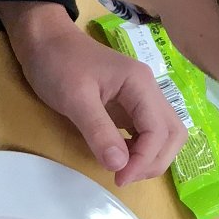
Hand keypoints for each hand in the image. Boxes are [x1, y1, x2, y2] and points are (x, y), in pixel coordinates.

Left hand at [0, 2, 186, 185]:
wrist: (45, 39)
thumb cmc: (58, 63)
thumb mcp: (74, 99)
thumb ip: (98, 131)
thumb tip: (120, 165)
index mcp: (140, 85)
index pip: (159, 131)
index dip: (144, 160)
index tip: (119, 178)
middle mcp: (149, 90)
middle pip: (173, 133)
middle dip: (154, 161)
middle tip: (124, 177)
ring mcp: (142, 96)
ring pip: (165, 133)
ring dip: (152, 157)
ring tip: (123, 169)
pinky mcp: (131, 103)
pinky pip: (148, 130)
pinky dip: (141, 149)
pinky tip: (120, 156)